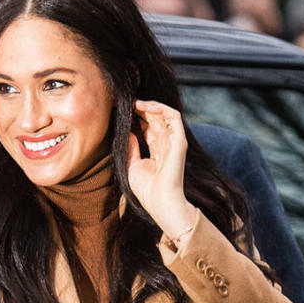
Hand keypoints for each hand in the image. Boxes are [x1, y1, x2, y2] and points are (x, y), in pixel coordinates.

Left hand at [127, 100, 197, 237]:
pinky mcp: (179, 140)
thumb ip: (131, 148)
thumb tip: (127, 132)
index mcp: (157, 151)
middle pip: (156, 120)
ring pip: (164, 115)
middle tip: (128, 103)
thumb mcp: (132, 165)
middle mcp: (167, 144)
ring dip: (150, 106)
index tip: (124, 112)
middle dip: (142, 109)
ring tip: (135, 102)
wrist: (159, 200)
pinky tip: (146, 106)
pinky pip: (174, 116)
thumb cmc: (146, 189)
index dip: (138, 118)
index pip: (149, 128)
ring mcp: (174, 141)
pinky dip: (161, 108)